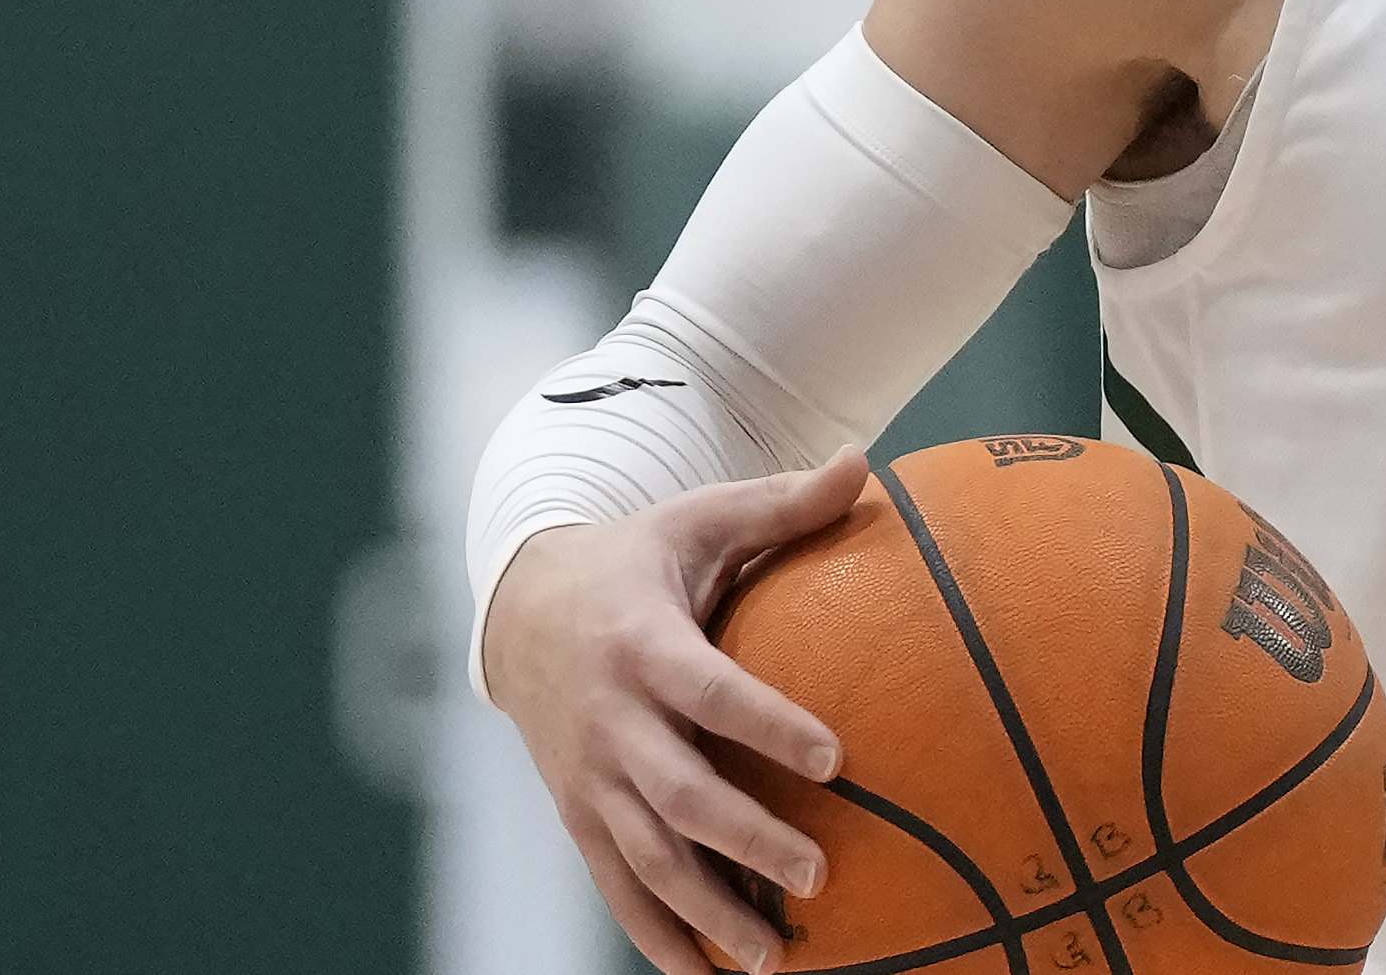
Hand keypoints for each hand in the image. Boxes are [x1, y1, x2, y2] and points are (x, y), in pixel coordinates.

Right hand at [482, 455, 866, 974]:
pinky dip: (659, 937)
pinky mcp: (579, 817)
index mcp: (643, 646)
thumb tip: (864, 460)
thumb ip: (782, 503)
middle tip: (820, 873)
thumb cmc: (636, 560)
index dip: (768, 725)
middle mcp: (610, 723)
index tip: (835, 756)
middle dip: (747, 841)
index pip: (711, 692)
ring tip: (778, 955)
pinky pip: (616, 888)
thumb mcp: (698, 520)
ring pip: (646, 860)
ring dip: (709, 913)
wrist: (520, 611)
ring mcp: (588, 780)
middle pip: (679, 795)